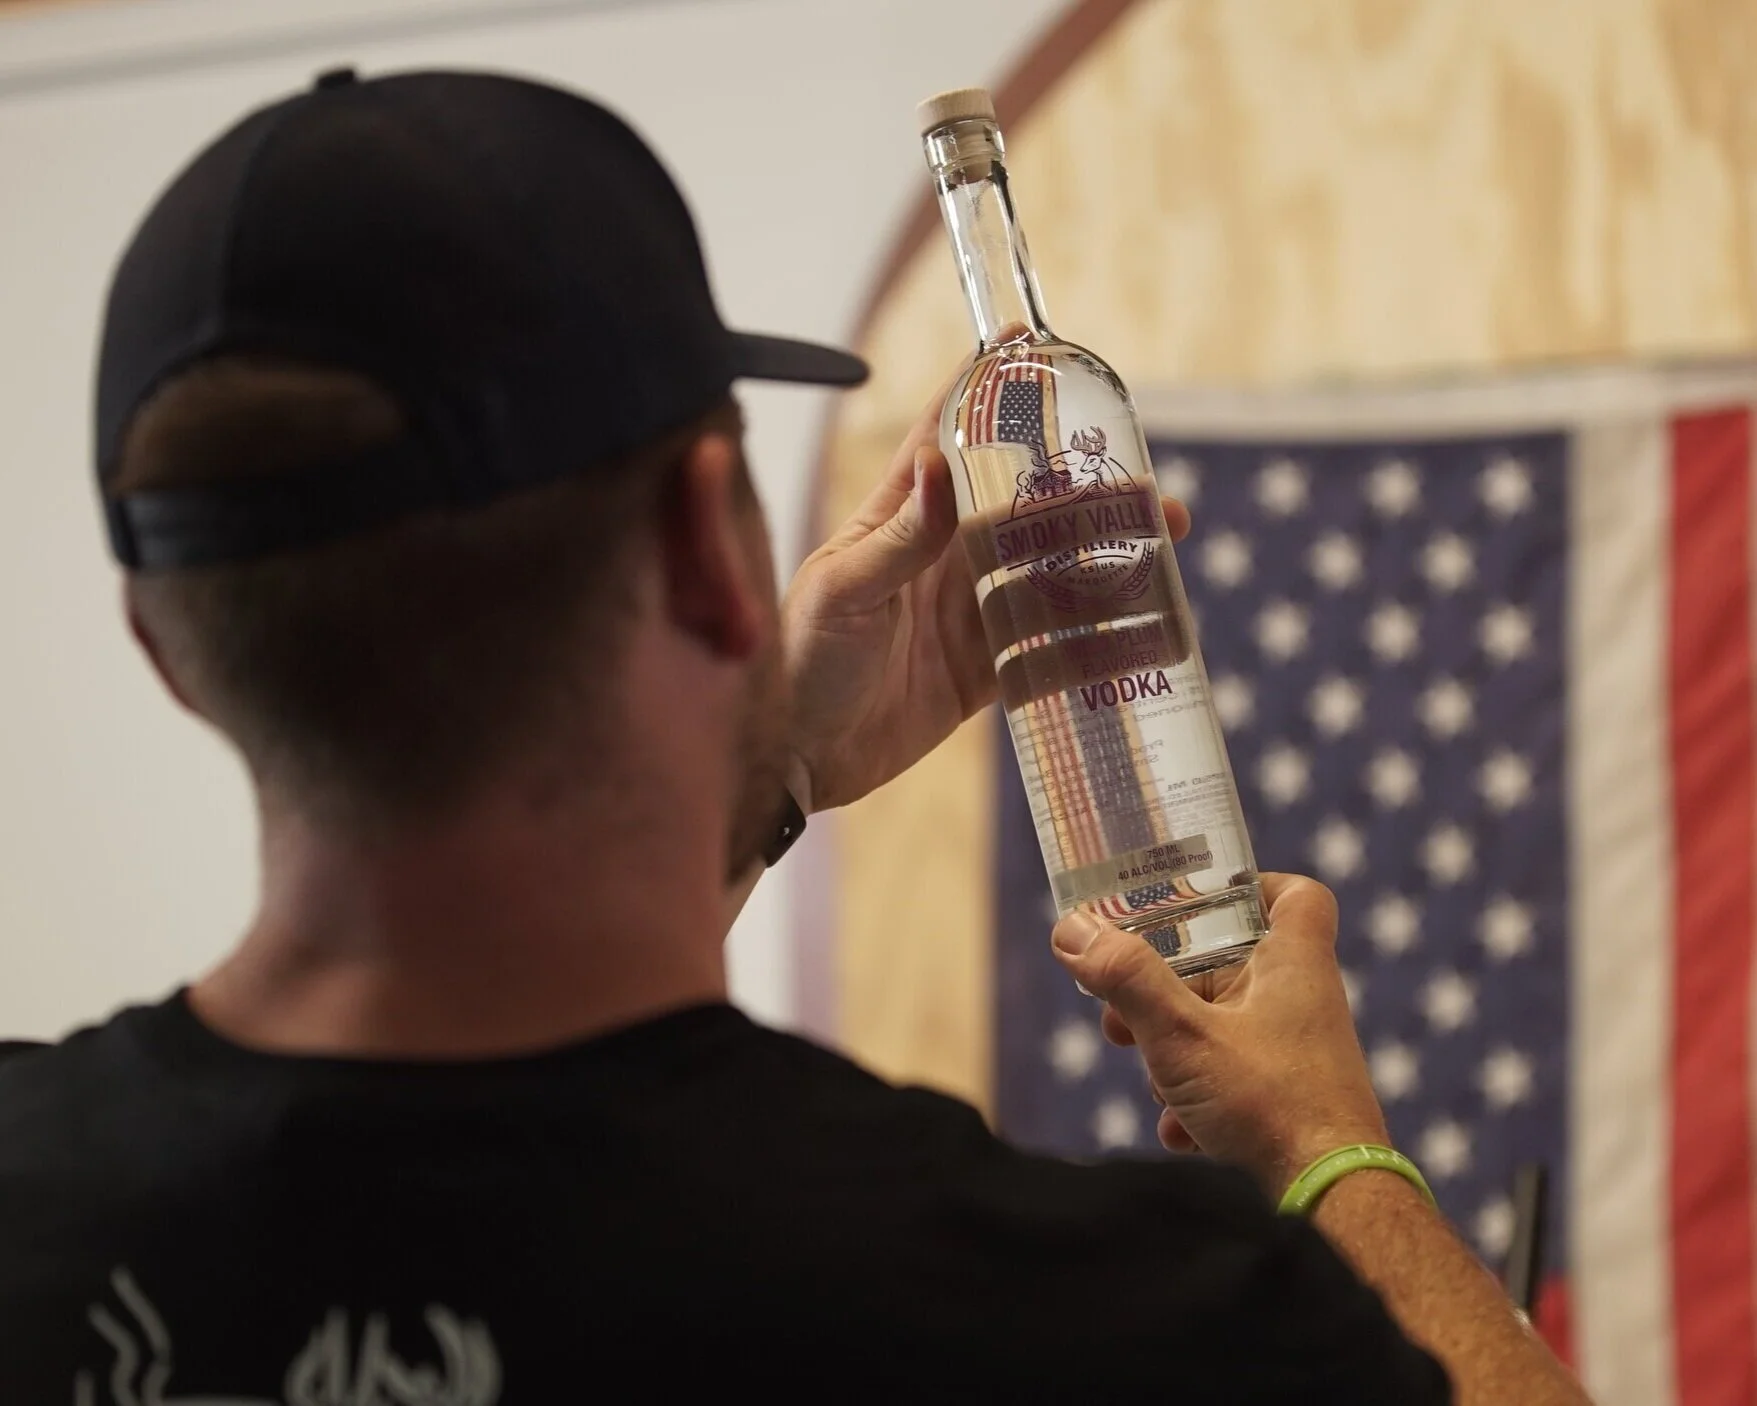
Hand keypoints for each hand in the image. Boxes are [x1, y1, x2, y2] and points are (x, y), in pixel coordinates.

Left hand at [782, 373, 1190, 811]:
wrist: (799, 758)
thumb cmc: (798, 660)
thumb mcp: (843, 590)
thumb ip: (898, 537)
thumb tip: (939, 464)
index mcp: (899, 518)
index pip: (946, 434)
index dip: (986, 390)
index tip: (1031, 346)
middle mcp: (940, 555)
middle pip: (1022, 500)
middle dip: (1080, 480)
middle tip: (1139, 472)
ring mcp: (967, 610)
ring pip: (1049, 565)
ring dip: (1102, 549)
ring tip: (1162, 534)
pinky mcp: (985, 667)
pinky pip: (1049, 638)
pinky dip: (1093, 626)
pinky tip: (1139, 612)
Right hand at [1049, 874, 1389, 1198]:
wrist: (1331, 1203)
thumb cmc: (1270, 1106)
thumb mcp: (1180, 1034)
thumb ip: (1126, 977)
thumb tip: (1072, 929)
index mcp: (1293, 964)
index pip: (1293, 895)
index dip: (1249, 885)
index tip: (1196, 898)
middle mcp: (1302, 1002)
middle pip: (1229, 966)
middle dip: (1166, 987)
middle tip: (1121, 1009)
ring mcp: (1299, 1055)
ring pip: (1222, 1028)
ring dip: (1174, 1050)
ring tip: (1149, 1079)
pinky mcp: (1292, 1103)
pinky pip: (1234, 1082)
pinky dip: (1198, 1099)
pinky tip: (1179, 1131)